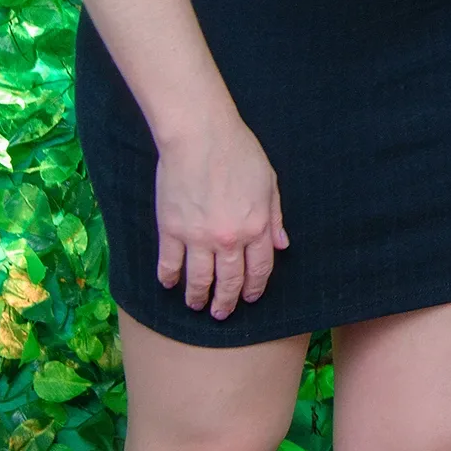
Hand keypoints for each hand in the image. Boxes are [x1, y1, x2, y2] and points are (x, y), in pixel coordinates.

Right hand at [153, 113, 288, 319]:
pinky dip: (169, 278)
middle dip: (226, 302)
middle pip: (229, 281)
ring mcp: (197, 237)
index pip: (259, 269)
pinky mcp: (171, 230)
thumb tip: (282, 245)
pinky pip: (169, 264)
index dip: (255, 288)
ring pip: (198, 280)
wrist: (201, 137)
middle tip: (222, 313)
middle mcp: (229, 239)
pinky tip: (169, 284)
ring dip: (198, 297)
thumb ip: (274, 217)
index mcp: (256, 226)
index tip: (250, 298)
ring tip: (196, 305)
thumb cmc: (240, 153)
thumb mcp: (269, 182)